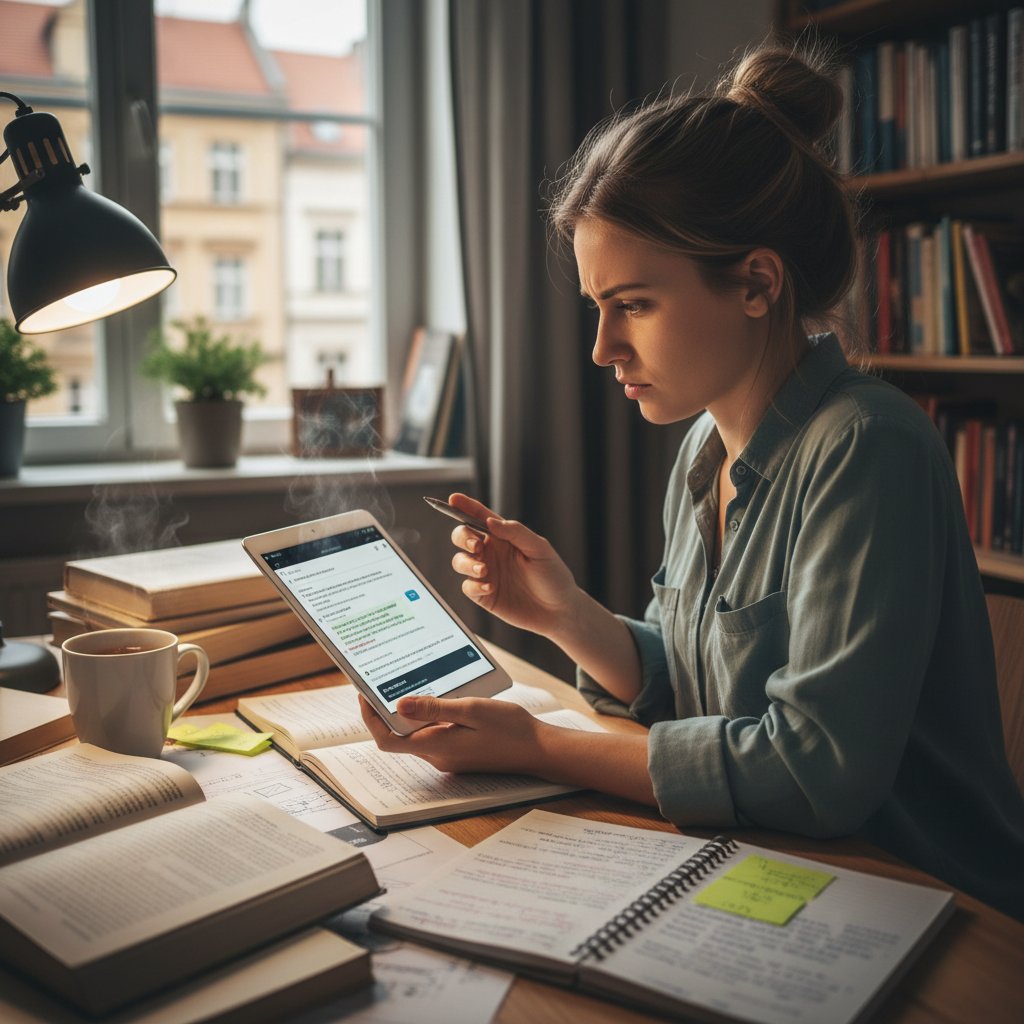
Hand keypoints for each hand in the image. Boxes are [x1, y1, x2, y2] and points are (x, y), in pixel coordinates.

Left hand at [358, 694, 542, 774]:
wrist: (540, 749)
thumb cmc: (510, 729)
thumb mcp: (471, 710)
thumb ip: (434, 708)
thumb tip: (399, 705)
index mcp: (436, 746)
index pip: (387, 739)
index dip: (369, 718)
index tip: (364, 693)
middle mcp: (438, 756)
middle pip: (397, 737)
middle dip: (385, 711)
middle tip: (383, 680)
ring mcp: (448, 756)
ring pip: (415, 735)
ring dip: (408, 713)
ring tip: (410, 683)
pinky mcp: (458, 752)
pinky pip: (433, 734)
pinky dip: (427, 717)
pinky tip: (438, 698)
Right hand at [446, 492, 580, 639]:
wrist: (559, 610)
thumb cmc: (553, 575)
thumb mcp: (540, 549)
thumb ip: (516, 532)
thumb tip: (490, 522)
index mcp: (503, 537)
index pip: (479, 517)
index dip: (464, 506)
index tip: (453, 499)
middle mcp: (491, 552)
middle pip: (462, 536)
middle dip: (462, 537)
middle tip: (476, 546)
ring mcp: (486, 573)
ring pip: (459, 561)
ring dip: (467, 563)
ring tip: (484, 571)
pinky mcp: (484, 594)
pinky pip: (467, 587)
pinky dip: (474, 585)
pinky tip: (490, 587)